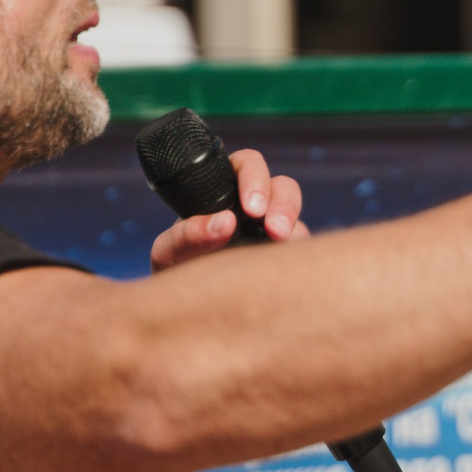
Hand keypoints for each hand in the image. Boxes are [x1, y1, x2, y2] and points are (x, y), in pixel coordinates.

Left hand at [149, 149, 305, 270]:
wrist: (186, 306)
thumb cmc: (175, 268)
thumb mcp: (170, 251)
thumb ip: (187, 235)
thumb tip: (224, 222)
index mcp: (223, 189)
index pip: (246, 165)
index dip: (253, 177)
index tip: (251, 208)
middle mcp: (253, 206)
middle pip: (283, 187)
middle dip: (283, 204)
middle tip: (273, 229)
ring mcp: (272, 230)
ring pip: (296, 218)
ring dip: (294, 229)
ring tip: (281, 246)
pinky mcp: (285, 257)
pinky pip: (301, 250)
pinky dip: (296, 256)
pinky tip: (283, 270)